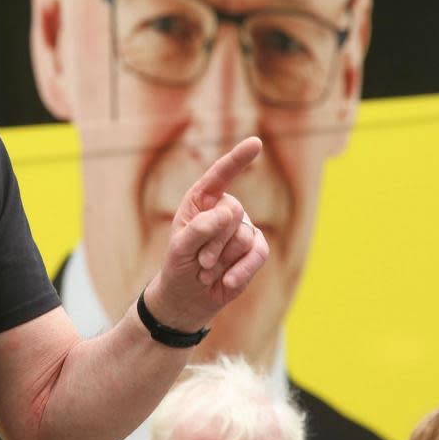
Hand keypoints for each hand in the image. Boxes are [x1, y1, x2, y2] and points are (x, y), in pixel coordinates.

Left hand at [144, 136, 268, 331]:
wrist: (189, 296)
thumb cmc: (179, 265)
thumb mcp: (180, 248)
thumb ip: (199, 228)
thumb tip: (228, 213)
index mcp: (202, 199)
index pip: (220, 175)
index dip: (238, 159)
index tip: (257, 143)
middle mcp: (225, 209)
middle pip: (233, 212)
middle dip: (214, 241)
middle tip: (200, 262)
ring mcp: (243, 228)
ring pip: (245, 236)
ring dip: (223, 259)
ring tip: (207, 271)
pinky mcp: (255, 250)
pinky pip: (258, 254)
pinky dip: (242, 270)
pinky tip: (227, 282)